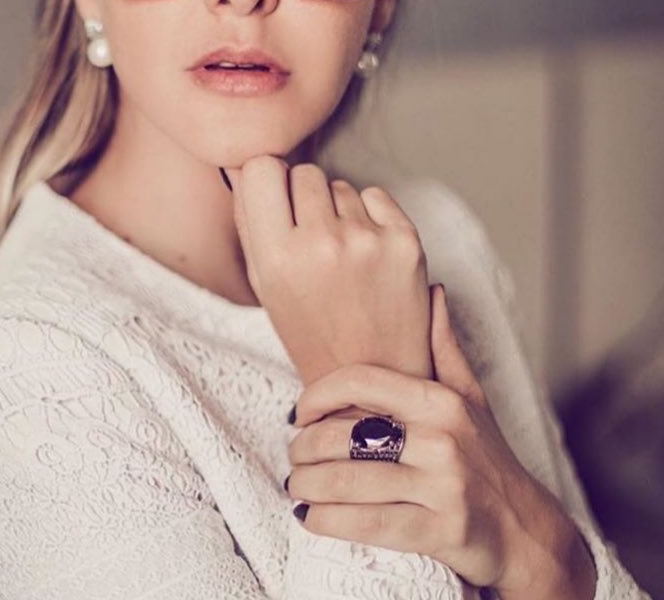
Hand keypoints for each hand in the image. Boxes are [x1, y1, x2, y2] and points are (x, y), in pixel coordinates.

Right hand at [226, 156, 431, 385]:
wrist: (374, 376)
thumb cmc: (311, 328)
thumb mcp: (264, 282)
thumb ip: (251, 221)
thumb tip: (247, 164)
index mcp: (276, 256)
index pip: (261, 167)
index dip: (268, 181)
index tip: (275, 200)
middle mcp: (321, 243)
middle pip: (304, 172)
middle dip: (304, 196)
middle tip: (312, 238)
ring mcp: (367, 240)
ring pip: (340, 185)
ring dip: (338, 210)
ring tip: (343, 255)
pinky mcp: (406, 241)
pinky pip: (375, 195)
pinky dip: (371, 215)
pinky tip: (368, 252)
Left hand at [285, 285, 595, 598]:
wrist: (529, 532)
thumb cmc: (488, 458)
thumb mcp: (471, 397)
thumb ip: (443, 346)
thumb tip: (433, 290)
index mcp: (439, 401)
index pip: (360, 381)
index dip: (317, 394)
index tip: (298, 411)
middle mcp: (442, 439)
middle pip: (344, 434)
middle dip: (304, 447)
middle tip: (293, 454)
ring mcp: (442, 486)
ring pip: (348, 481)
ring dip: (307, 484)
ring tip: (296, 484)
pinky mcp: (441, 532)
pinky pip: (365, 524)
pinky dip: (326, 521)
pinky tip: (310, 516)